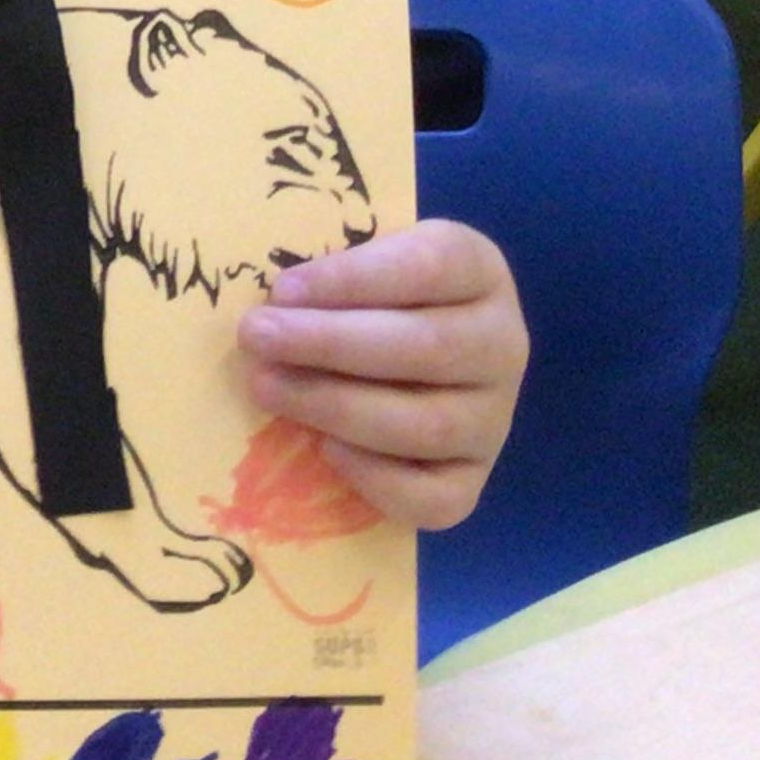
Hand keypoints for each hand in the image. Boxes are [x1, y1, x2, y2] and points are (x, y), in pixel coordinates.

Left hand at [235, 218, 524, 529]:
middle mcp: (500, 344)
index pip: (429, 267)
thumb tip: (275, 303)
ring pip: (427, 424)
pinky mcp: (473, 478)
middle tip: (258, 336)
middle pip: (427, 347)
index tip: (283, 289)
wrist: (411, 358)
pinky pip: (436, 498)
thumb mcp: (362, 262)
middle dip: (330, 343)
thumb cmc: (372, 297)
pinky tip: (325, 450)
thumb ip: (330, 273)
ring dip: (336, 407)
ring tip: (268, 387)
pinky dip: (376, 479)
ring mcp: (493, 418)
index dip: (353, 278)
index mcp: (478, 270)